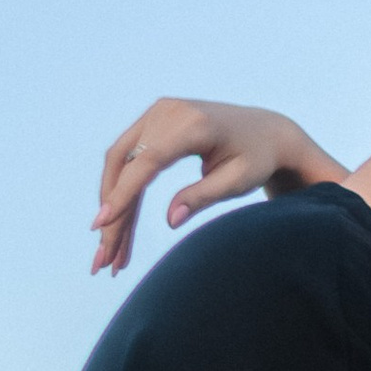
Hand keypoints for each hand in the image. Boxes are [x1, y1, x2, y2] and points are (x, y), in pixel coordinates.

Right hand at [92, 98, 348, 274]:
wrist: (266, 131)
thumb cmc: (257, 159)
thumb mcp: (238, 182)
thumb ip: (203, 197)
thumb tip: (170, 221)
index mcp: (195, 124)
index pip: (148, 161)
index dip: (123, 193)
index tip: (103, 223)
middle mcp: (170, 111)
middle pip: (125, 164)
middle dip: (112, 212)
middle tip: (103, 258)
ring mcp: (159, 111)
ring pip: (120, 162)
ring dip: (111, 204)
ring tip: (109, 252)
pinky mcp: (154, 119)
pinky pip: (128, 156)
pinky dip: (121, 189)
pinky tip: (117, 224)